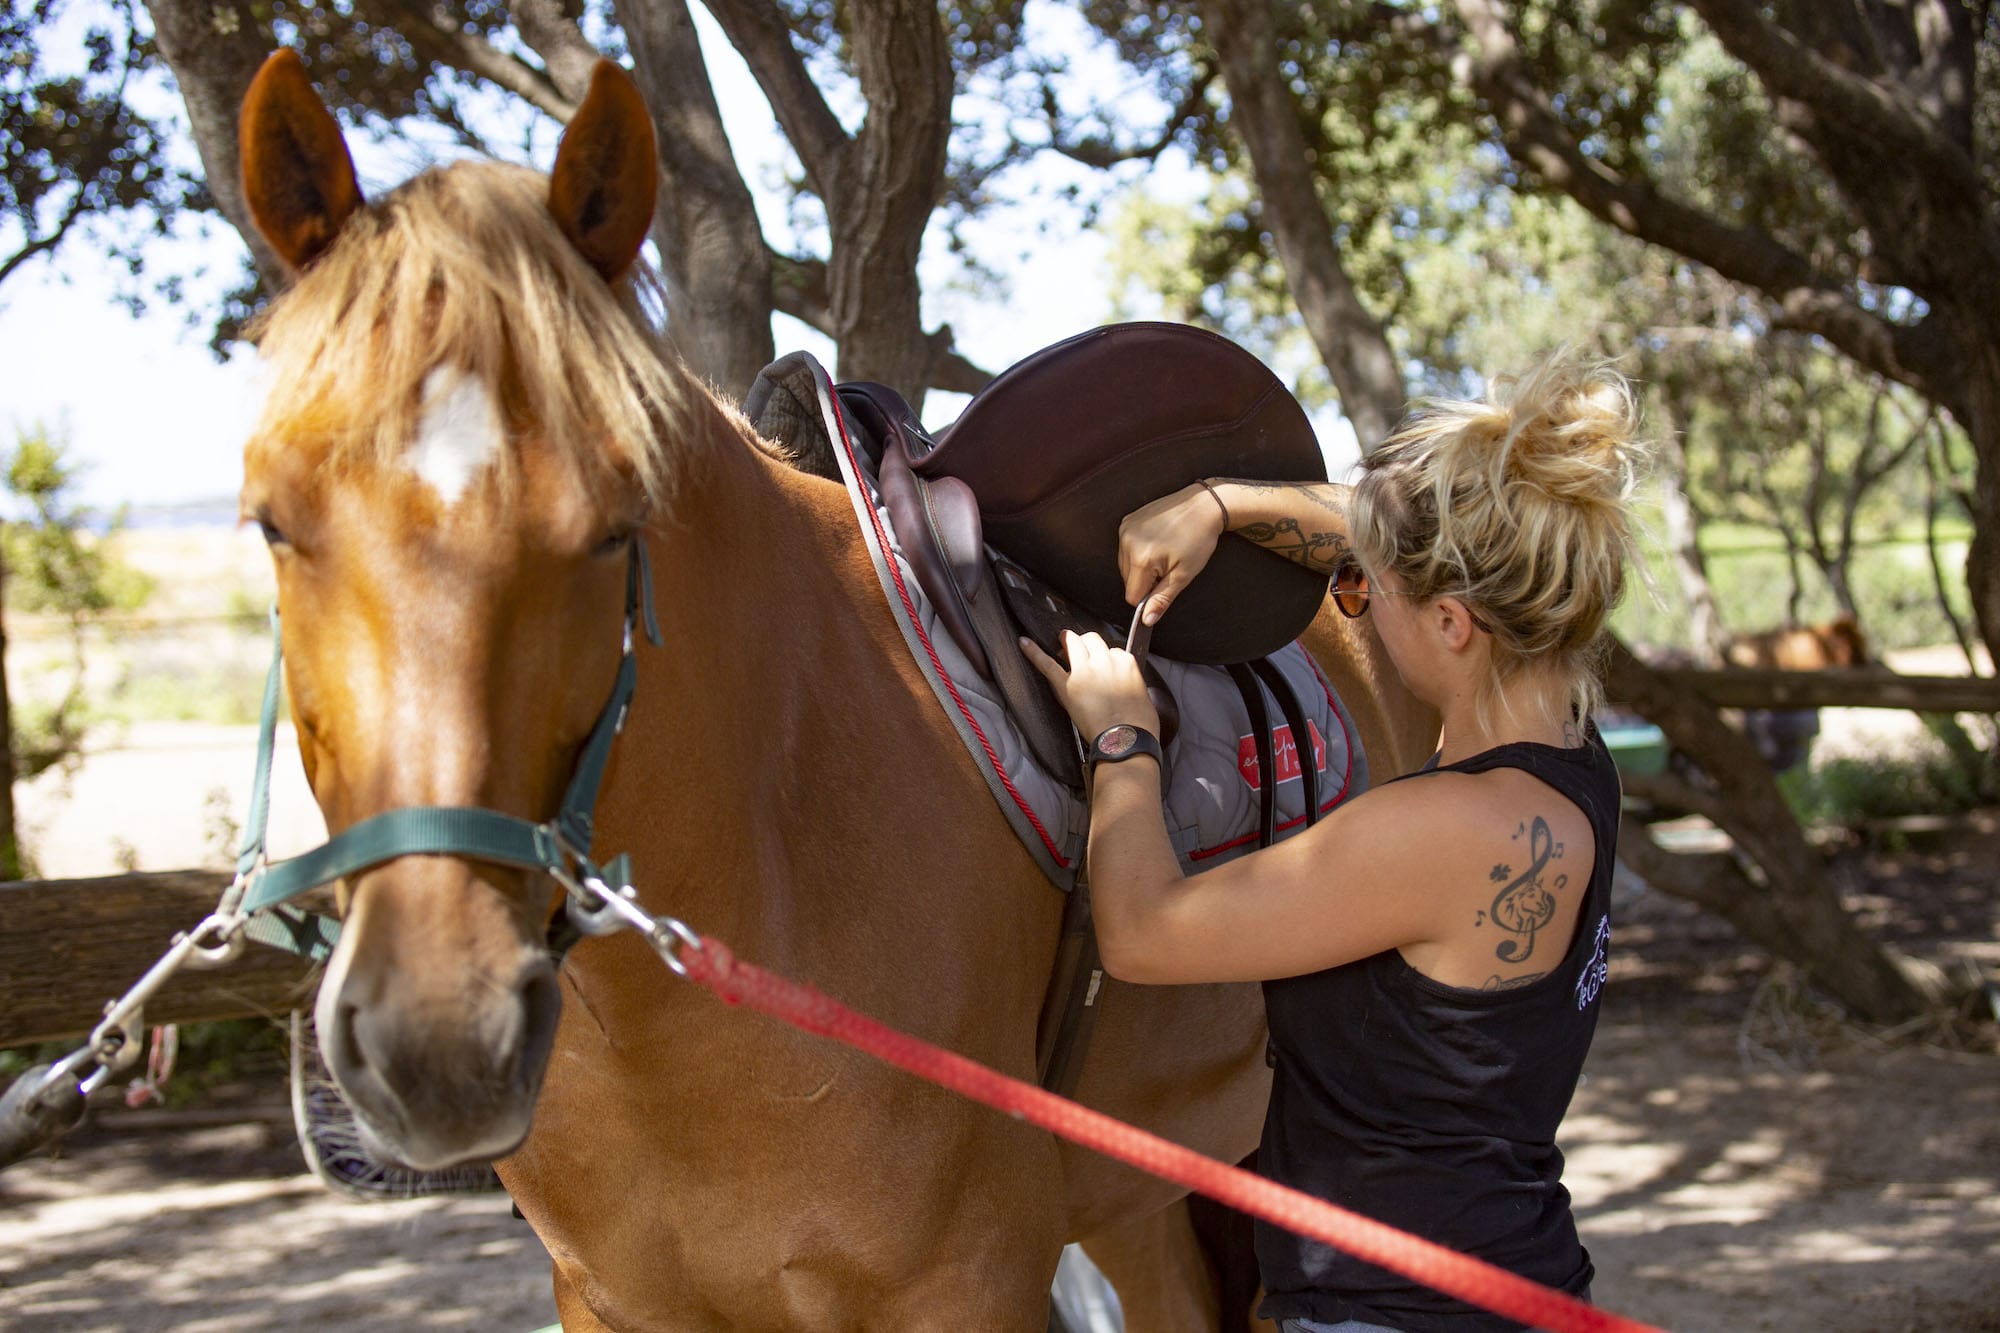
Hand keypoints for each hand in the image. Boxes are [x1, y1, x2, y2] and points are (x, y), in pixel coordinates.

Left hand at [1020, 631, 1160, 740]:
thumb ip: (1132, 683)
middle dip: (1085, 643)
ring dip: (1066, 641)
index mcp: (1126, 663)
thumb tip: (1127, 686)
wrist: (1125, 741)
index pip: (1113, 650)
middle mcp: (1105, 661)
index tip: (1102, 665)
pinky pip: (1047, 664)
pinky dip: (1034, 652)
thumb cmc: (1139, 726)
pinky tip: (1024, 643)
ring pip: (1072, 642)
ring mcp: (1084, 671)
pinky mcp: (1067, 685)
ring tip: (1060, 643)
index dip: (1105, 657)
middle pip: (1092, 638)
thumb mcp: (1144, 696)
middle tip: (1079, 651)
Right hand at [1118, 483, 1226, 625]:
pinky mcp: (1127, 521)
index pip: (1132, 596)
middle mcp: (1127, 543)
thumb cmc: (1198, 538)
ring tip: (1164, 551)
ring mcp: (1125, 529)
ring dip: (1142, 565)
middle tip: (1168, 565)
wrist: (1204, 505)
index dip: (1149, 596)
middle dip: (1146, 580)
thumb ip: (1162, 599)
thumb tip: (1146, 620)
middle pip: (1128, 581)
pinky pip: (1126, 547)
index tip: (1165, 584)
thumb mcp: (1184, 575)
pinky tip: (1157, 541)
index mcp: (1141, 559)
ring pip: (1125, 565)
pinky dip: (1139, 550)